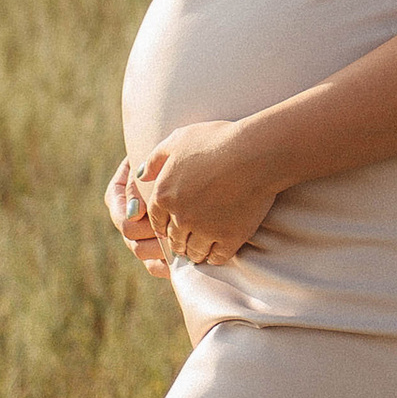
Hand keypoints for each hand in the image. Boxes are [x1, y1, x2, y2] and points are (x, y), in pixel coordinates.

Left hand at [112, 123, 280, 273]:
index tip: (171, 225)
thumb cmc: (216, 140)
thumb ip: (155, 159)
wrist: (255, 153)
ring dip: (195, 251)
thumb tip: (141, 175)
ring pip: (193, 252)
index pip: (156, 221)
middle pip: (174, 239)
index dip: (164, 223)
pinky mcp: (230, 238)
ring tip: (201, 247)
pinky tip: (218, 249)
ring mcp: (205, 230)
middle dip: (178, 239)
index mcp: (164, 195)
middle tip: (186, 239)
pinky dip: (215, 256)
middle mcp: (180, 217)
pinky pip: (217, 258)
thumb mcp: (178, 140)